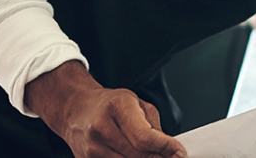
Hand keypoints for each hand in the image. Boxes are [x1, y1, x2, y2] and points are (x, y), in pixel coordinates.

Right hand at [27, 61, 184, 157]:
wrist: (75, 109)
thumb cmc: (109, 105)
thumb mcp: (136, 104)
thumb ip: (154, 127)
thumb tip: (170, 150)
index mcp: (117, 107)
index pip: (144, 137)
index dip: (165, 148)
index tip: (179, 153)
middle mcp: (101, 128)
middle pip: (138, 155)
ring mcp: (91, 148)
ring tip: (152, 155)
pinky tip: (134, 156)